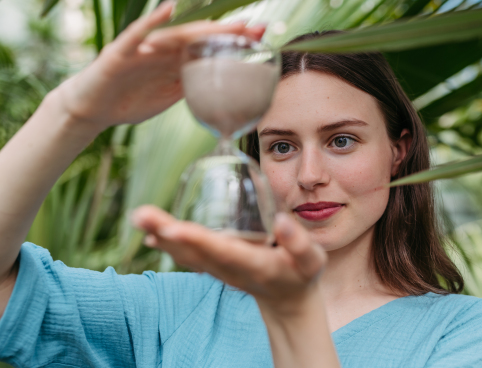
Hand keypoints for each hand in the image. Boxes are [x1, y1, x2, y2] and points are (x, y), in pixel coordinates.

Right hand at [53, 0, 264, 130]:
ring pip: (176, 35)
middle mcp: (162, 49)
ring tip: (225, 25)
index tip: (261, 37)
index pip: (209, 48)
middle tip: (256, 27)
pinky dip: (153, 21)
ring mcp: (142, 48)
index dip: (234, 42)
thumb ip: (191, 86)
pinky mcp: (120, 52)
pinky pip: (137, 34)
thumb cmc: (130, 100)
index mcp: (175, 61)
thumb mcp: (168, 97)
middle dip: (227, 32)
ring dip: (201, 28)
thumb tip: (220, 88)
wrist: (91, 110)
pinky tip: (169, 9)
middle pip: (199, 37)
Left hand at [130, 206, 327, 314]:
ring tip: (139, 217)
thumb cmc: (302, 274)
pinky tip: (153, 234)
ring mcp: (219, 271)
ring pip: (186, 254)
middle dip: (167, 232)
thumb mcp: (311, 261)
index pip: (221, 251)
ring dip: (161, 235)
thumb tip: (281, 220)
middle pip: (194, 251)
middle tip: (140, 214)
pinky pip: (188, 257)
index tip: (172, 227)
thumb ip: (298, 243)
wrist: (287, 299)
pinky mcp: (214, 267)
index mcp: (254, 265)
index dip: (196, 239)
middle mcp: (230, 270)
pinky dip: (169, 244)